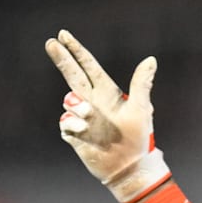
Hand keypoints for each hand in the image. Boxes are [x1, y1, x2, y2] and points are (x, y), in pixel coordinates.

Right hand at [44, 30, 170, 202]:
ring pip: (68, 100)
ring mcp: (81, 116)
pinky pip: (65, 121)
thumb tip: (151, 60)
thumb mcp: (141, 109)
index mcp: (107, 92)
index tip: (63, 35)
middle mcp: (92, 101)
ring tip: (89, 116)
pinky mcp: (74, 132)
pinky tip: (83, 131)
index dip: (76, 51)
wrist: (127, 167)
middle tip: (50, 43)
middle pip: (72, 74)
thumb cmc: (138, 138)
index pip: (88, 66)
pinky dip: (72, 123)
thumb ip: (141, 84)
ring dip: (76, 105)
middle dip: (62, 58)